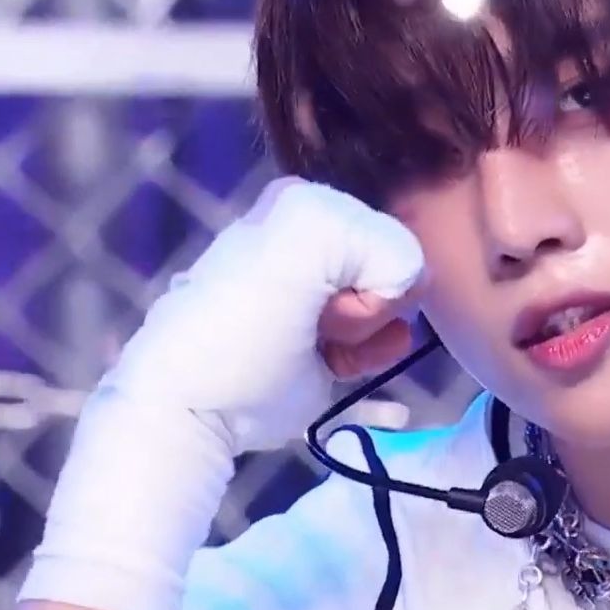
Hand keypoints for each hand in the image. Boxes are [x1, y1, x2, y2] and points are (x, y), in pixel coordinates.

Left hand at [97, 177, 424, 453]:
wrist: (199, 406)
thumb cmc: (243, 323)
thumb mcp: (304, 242)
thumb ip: (380, 240)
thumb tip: (410, 283)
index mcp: (307, 203)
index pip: (393, 236)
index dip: (368, 275)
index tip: (318, 298)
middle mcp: (322, 237)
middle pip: (398, 270)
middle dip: (367, 303)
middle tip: (314, 321)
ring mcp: (331, 287)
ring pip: (398, 304)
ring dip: (367, 332)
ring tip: (318, 341)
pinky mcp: (337, 333)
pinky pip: (390, 337)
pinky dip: (370, 355)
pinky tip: (334, 360)